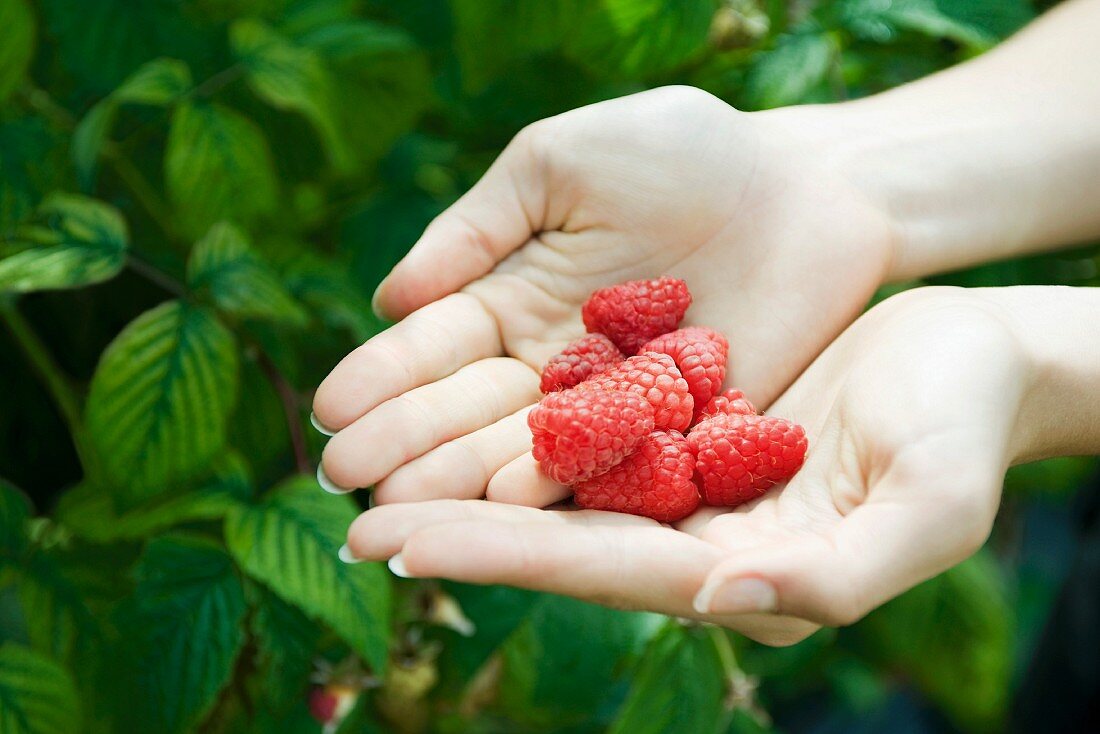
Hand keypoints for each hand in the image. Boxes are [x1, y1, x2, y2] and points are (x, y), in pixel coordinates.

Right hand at [313, 86, 894, 501]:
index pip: (434, 347)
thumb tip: (389, 300)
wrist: (806, 186)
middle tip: (343, 482)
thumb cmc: (681, 152)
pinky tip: (508, 502)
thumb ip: (478, 228)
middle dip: (404, 444)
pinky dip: (561, 481)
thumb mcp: (560, 165)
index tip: (329, 411)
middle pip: (466, 411)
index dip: (382, 377)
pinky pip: (613, 461)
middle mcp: (551, 362)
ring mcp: (613, 403)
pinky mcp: (679, 432)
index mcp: (513, 294)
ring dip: (461, 480)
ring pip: (524, 447)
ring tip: (402, 510)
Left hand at [342, 287, 1038, 644]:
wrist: (974, 358)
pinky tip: (467, 410)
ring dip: (474, 475)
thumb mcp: (925, 510)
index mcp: (740, 570)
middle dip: (455, 526)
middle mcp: (699, 536)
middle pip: (556, 533)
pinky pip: (591, 428)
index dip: (496, 554)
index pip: (595, 567)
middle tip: (354, 521)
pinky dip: (525, 424)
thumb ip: (832, 577)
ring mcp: (689, 482)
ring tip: (384, 471)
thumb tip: (717, 600)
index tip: (400, 543)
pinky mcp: (690, 428)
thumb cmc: (964, 433)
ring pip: (560, 482)